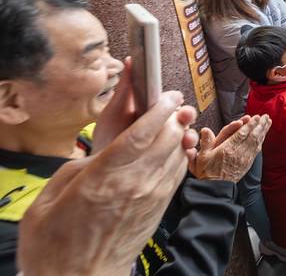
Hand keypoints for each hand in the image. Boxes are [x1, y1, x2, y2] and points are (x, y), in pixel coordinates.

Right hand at [18, 92, 196, 275]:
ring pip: (178, 153)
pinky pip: (178, 173)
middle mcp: (135, 184)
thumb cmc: (57, 244)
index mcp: (105, 177)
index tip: (166, 95)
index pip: (144, 133)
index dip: (159, 109)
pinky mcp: (159, 208)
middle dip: (174, 116)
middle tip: (171, 103)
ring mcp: (152, 197)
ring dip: (180, 135)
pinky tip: (175, 149)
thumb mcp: (51, 197)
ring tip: (174, 122)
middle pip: (169, 138)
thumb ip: (78, 166)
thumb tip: (101, 151)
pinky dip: (180, 156)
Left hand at [93, 59, 196, 153]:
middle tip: (185, 117)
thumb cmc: (108, 136)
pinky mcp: (171, 158)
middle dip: (187, 116)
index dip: (175, 100)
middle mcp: (163, 123)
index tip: (178, 98)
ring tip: (187, 141)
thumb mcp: (114, 111)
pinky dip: (189, 154)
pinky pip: (185, 155)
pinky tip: (187, 155)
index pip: (170, 101)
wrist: (101, 168)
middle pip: (183, 116)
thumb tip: (129, 60)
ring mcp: (168, 141)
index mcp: (152, 110)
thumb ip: (125, 89)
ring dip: (190, 135)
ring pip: (187, 135)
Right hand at [187, 115, 270, 181]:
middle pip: (252, 136)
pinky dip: (261, 141)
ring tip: (268, 122)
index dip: (250, 124)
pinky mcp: (247, 163)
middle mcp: (238, 153)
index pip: (241, 134)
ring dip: (263, 131)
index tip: (256, 117)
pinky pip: (256, 150)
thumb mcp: (202, 157)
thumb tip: (205, 130)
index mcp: (227, 149)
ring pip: (256, 142)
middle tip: (266, 116)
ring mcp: (244, 158)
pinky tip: (263, 136)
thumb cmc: (207, 172)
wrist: (216, 188)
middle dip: (260, 125)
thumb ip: (205, 142)